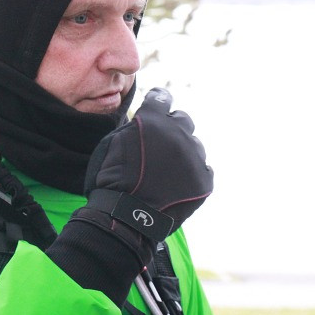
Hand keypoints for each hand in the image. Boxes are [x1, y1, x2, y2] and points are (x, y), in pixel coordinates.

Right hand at [80, 87, 212, 244]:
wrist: (126, 217)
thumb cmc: (110, 180)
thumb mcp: (111, 143)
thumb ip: (133, 127)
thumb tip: (144, 121)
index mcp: (152, 120)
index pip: (162, 97)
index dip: (158, 100)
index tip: (157, 104)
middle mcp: (177, 133)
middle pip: (183, 120)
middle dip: (172, 128)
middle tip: (159, 145)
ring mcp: (194, 157)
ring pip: (193, 146)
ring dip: (182, 153)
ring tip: (166, 172)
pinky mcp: (204, 180)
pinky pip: (202, 169)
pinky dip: (191, 174)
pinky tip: (175, 185)